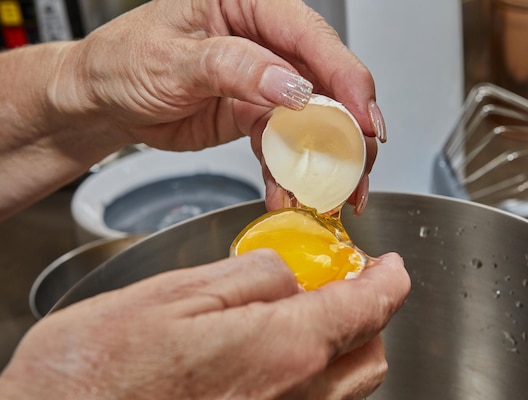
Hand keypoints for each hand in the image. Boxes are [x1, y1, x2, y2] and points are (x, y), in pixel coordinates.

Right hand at [0, 250, 409, 399]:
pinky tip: (270, 355)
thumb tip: (290, 275)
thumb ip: (249, 277)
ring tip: (305, 315)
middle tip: (343, 285)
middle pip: (368, 357)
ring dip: (341, 347)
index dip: (389, 281)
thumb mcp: (175, 294)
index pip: (368, 309)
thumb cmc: (96, 374)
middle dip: (369, 315)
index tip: (391, 266)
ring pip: (341, 389)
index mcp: (280, 351)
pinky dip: (308, 377)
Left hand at [52, 0, 384, 212]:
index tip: (363, 119)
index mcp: (248, 6)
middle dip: (349, 129)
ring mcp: (263, 81)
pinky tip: (287, 193)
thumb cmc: (124, 62)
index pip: (310, 36)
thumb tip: (291, 87)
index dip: (345, 77)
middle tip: (360, 166)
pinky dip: (288, 173)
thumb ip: (234, 68)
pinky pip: (283, 145)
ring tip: (334, 192)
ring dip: (327, 159)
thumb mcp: (172, 59)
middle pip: (326, 82)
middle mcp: (264, 41)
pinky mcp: (255, 114)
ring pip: (313, 119)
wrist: (104, 101)